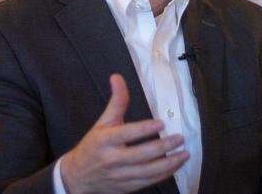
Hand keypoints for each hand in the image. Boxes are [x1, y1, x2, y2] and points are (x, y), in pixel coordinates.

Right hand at [60, 74, 188, 193]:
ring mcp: (119, 176)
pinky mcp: (126, 187)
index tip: (162, 123)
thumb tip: (117, 78)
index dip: (144, 129)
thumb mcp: (102, 123)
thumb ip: (116, 102)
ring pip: (148, 171)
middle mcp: (112, 159)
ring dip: (168, 163)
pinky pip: (148, 181)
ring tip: (184, 154)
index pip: (127, 134)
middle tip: (179, 138)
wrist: (77, 177)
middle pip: (141, 154)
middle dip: (163, 147)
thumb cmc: (93, 146)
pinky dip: (164, 174)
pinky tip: (175, 166)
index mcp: (104, 141)